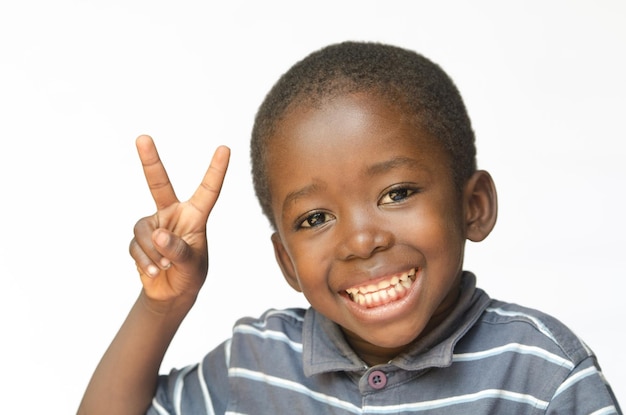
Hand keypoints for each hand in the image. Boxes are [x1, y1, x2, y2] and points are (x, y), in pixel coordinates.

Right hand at [129, 135, 229, 304]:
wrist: (171, 294)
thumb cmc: (191, 275)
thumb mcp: (192, 265)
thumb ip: (179, 250)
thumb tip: (158, 235)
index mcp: (195, 216)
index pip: (208, 190)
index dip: (216, 170)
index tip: (225, 148)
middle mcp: (173, 214)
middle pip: (159, 184)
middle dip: (150, 161)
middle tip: (143, 138)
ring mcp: (154, 225)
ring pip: (144, 230)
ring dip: (153, 252)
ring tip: (165, 266)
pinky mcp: (139, 239)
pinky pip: (136, 247)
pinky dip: (145, 261)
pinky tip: (154, 271)